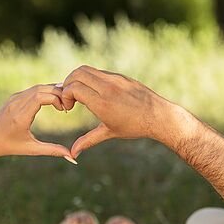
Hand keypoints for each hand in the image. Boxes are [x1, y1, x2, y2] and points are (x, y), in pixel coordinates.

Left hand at [0, 85, 72, 159]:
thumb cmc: (9, 146)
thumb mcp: (31, 149)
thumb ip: (52, 151)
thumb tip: (72, 157)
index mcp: (20, 116)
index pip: (40, 97)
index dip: (56, 99)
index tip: (64, 110)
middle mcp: (16, 104)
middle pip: (41, 88)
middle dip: (58, 93)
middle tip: (68, 105)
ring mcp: (14, 98)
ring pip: (38, 87)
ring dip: (53, 91)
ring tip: (63, 102)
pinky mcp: (14, 96)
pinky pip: (32, 89)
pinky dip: (45, 91)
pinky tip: (54, 99)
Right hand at [59, 65, 176, 157]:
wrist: (158, 115)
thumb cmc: (134, 126)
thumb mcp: (109, 132)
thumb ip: (88, 141)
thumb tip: (73, 154)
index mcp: (102, 103)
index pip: (73, 88)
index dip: (65, 96)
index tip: (68, 107)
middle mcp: (107, 88)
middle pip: (77, 74)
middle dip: (67, 84)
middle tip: (70, 98)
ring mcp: (115, 79)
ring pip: (87, 69)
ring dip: (77, 79)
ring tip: (79, 94)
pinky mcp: (120, 76)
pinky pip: (99, 72)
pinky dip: (90, 79)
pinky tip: (93, 91)